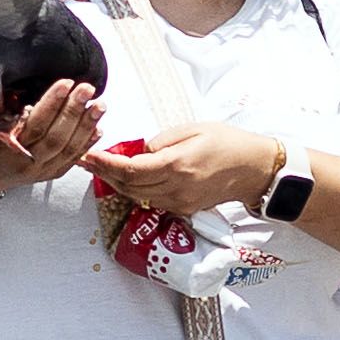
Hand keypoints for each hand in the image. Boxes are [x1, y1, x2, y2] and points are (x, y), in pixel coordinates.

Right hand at [0, 80, 108, 201]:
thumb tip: (9, 76)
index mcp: (8, 147)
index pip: (36, 123)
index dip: (52, 103)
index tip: (66, 83)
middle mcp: (27, 162)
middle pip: (57, 136)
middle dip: (74, 110)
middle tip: (88, 88)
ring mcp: (41, 171)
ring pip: (68, 149)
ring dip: (86, 126)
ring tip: (100, 104)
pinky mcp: (49, 175)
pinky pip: (72, 160)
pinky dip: (87, 144)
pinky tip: (98, 127)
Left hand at [82, 112, 280, 218]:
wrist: (253, 169)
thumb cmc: (226, 143)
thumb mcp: (192, 130)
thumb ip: (160, 142)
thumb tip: (138, 152)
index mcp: (177, 165)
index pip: (130, 169)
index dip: (105, 164)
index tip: (88, 155)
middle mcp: (176, 189)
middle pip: (129, 186)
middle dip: (105, 174)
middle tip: (87, 160)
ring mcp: (180, 203)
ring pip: (137, 196)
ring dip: (117, 184)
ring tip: (101, 168)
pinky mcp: (184, 209)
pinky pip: (152, 201)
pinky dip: (135, 191)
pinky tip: (127, 178)